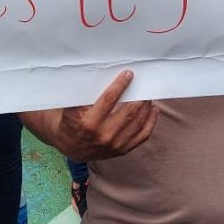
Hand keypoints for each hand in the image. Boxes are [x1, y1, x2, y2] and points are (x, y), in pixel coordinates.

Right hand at [29, 71, 157, 161]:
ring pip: (137, 123)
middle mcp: (103, 135)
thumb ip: (82, 95)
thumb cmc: (70, 121)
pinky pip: (142, 136)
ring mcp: (114, 145)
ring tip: (148, 94)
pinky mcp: (122, 150)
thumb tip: (98, 74)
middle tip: (143, 82)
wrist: (69, 146)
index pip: (109, 99)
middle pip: (128, 112)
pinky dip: (151, 122)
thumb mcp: (70, 107)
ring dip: (146, 106)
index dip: (120, 85)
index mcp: (88, 122)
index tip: (128, 74)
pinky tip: (153, 110)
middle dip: (138, 96)